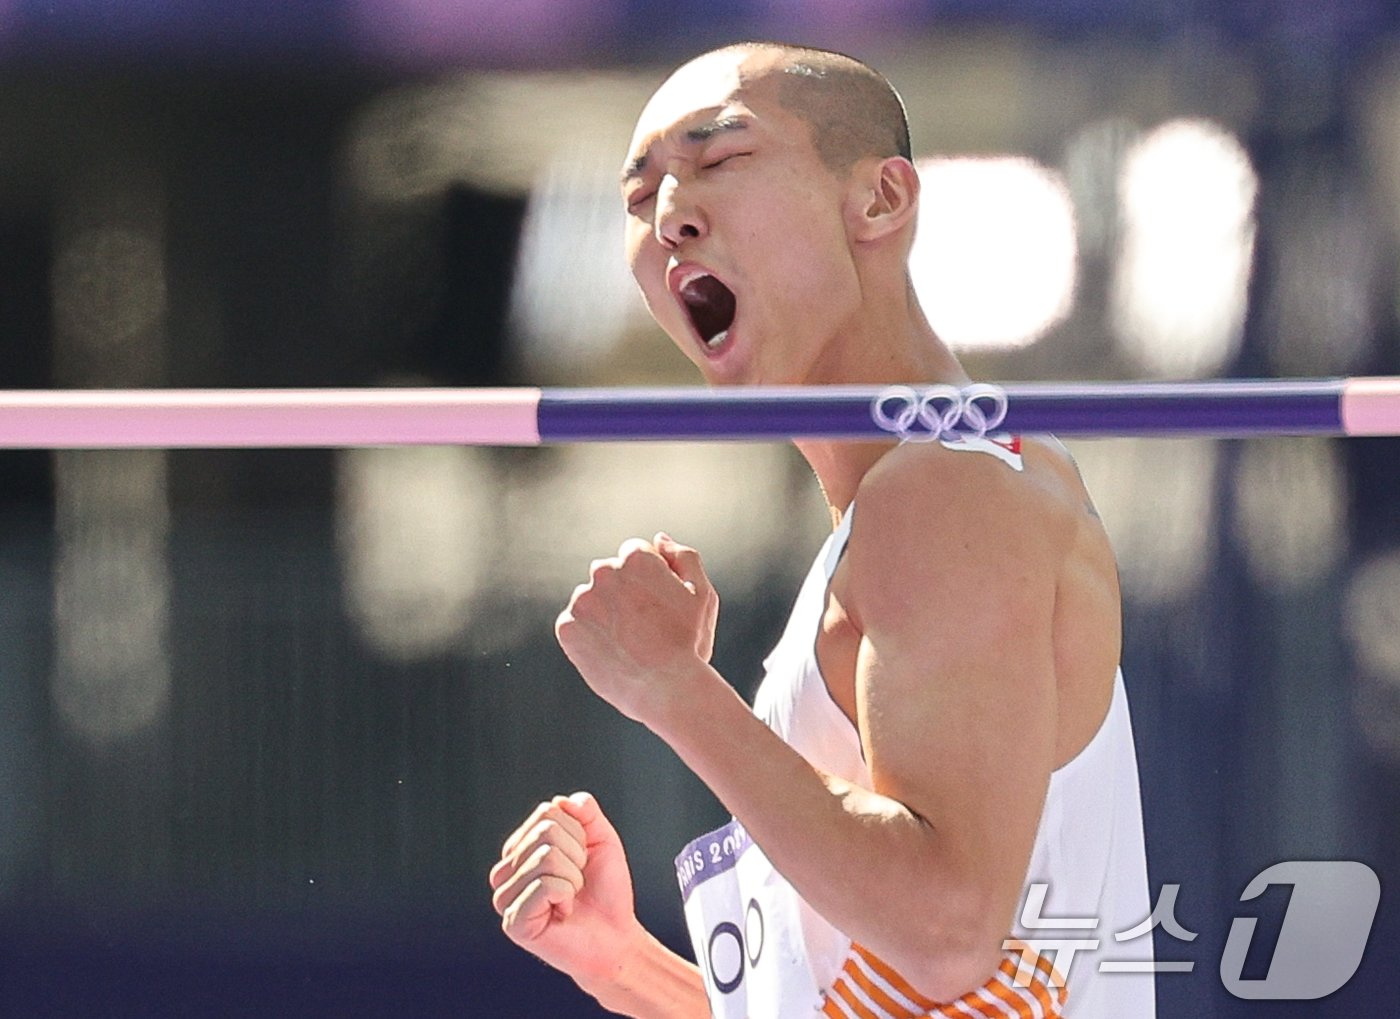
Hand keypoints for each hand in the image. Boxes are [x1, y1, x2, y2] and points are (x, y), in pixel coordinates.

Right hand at [489, 792, 643, 991]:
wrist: (615, 936)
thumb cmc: (606, 891)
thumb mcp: (601, 839)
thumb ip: (585, 812)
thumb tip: (561, 800)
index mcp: (521, 848)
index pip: (547, 812)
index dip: (578, 833)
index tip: (582, 860)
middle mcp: (505, 870)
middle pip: (545, 831)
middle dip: (576, 856)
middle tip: (577, 883)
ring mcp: (504, 897)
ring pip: (546, 856)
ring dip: (572, 878)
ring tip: (570, 899)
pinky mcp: (513, 922)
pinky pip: (545, 885)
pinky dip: (565, 896)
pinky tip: (562, 914)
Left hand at [555, 533, 720, 724]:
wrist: (667, 690)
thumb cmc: (689, 642)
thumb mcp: (702, 594)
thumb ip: (684, 557)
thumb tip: (659, 540)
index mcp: (636, 558)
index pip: (634, 556)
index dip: (649, 581)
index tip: (658, 606)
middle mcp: (604, 572)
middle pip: (609, 575)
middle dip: (623, 593)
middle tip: (644, 627)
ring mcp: (582, 601)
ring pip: (591, 600)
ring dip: (604, 614)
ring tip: (628, 644)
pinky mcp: (566, 628)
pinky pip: (574, 625)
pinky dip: (588, 636)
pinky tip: (611, 653)